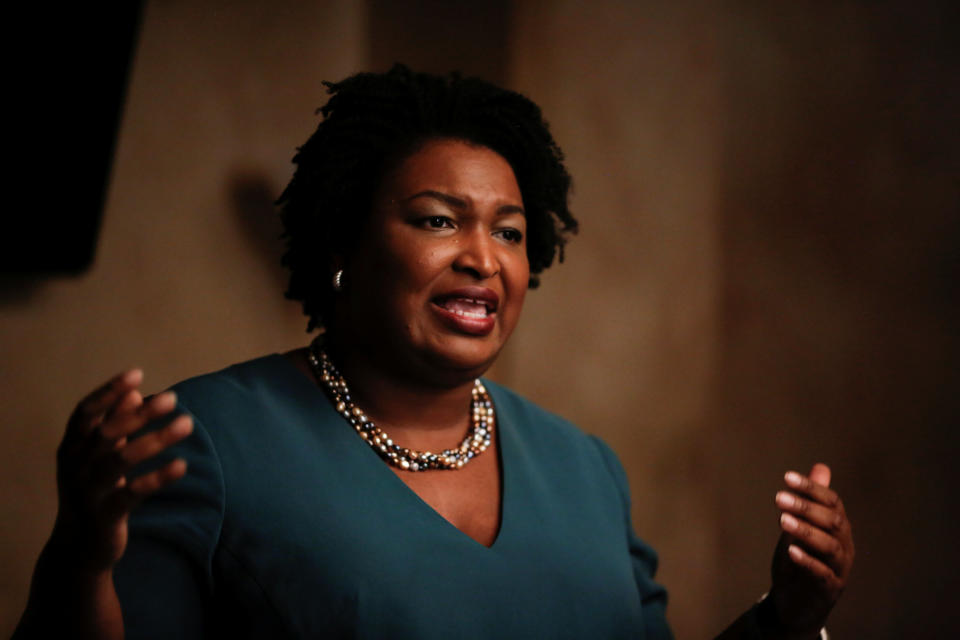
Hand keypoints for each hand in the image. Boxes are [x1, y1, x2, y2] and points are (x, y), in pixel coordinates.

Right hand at [50, 369, 192, 572]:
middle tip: (172, 398)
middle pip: (106, 433)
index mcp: (70, 448)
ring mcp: (88, 492)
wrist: (78, 548)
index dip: (108, 392)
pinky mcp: (105, 516)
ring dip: (156, 439)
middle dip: (139, 414)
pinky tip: (181, 465)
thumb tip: (133, 393)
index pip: (85, 413)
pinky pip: (133, 493)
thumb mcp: (97, 457)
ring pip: (120, 461)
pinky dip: (158, 478)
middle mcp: (74, 467)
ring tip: (187, 424)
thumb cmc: (94, 490)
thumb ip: (113, 425)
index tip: (136, 374)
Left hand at [768, 463, 853, 636]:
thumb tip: (821, 467)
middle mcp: (844, 545)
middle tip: (779, 498)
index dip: (811, 488)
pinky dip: (807, 561)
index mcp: (839, 528)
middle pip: (831, 521)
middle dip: (805, 507)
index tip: (787, 477)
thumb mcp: (803, 526)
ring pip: (829, 546)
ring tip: (782, 520)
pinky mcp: (829, 589)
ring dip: (805, 531)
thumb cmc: (802, 558)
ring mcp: (839, 568)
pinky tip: (790, 551)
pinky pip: (822, 574)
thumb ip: (812, 500)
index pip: (832, 502)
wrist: (799, 603)